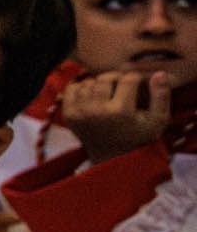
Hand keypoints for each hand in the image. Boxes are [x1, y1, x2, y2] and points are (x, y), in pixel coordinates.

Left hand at [60, 69, 174, 165]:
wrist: (113, 158)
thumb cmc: (139, 137)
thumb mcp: (158, 120)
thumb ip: (161, 96)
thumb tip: (159, 73)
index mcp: (121, 111)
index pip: (127, 79)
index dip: (135, 78)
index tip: (137, 84)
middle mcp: (97, 111)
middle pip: (105, 78)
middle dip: (116, 78)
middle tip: (122, 86)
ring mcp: (80, 113)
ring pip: (89, 82)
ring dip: (99, 84)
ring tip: (109, 93)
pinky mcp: (69, 116)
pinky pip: (72, 89)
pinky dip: (82, 88)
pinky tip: (93, 96)